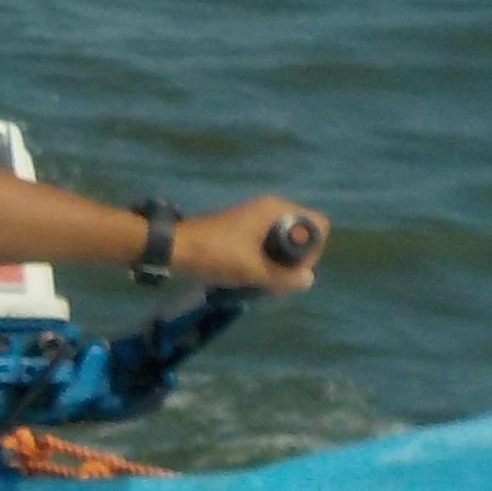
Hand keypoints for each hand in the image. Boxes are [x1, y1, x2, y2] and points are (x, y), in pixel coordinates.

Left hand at [175, 195, 327, 292]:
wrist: (174, 247)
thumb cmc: (215, 255)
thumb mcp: (253, 270)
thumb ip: (284, 277)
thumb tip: (308, 280)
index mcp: (276, 210)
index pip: (317, 224)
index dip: (312, 250)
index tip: (293, 268)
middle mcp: (270, 209)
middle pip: (301, 234)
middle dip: (295, 260)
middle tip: (277, 280)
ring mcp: (256, 217)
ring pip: (284, 241)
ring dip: (278, 263)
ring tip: (262, 281)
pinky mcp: (243, 227)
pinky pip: (267, 243)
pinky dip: (265, 259)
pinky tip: (251, 276)